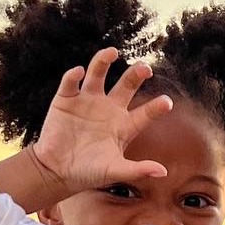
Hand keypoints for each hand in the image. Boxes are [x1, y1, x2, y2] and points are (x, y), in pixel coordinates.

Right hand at [28, 47, 172, 192]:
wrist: (56, 171)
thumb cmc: (89, 172)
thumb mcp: (115, 171)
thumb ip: (138, 170)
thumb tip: (163, 172)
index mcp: (124, 126)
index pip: (145, 113)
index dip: (156, 107)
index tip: (167, 102)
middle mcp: (109, 109)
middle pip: (126, 85)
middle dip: (136, 75)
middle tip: (145, 68)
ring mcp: (87, 102)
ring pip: (98, 74)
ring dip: (104, 61)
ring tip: (113, 52)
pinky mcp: (66, 100)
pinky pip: (71, 82)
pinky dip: (74, 75)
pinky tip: (80, 71)